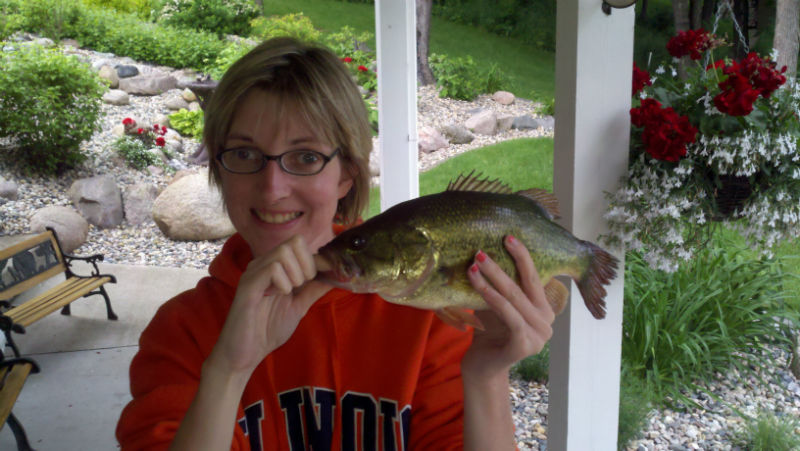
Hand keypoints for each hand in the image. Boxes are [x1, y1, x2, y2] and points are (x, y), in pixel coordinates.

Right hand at [206, 235, 331, 378]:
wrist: (245, 354)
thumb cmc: (268, 330)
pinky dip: (283, 282)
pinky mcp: (248, 286)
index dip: (317, 259)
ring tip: (290, 292)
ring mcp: (254, 273)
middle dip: (308, 264)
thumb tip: (335, 275)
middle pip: (293, 242)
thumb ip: (314, 289)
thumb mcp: (299, 306)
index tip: (324, 276)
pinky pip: (271, 269)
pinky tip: (279, 295)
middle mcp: (262, 264)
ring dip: (296, 273)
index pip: (299, 244)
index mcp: (274, 267)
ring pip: (283, 252)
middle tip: (303, 286)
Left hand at [461, 235, 554, 381]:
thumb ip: (501, 284)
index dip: (522, 256)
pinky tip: (479, 286)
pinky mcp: (525, 345)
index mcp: (544, 309)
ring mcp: (539, 336)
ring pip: (513, 299)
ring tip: (473, 265)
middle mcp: (548, 322)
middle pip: (523, 285)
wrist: (482, 365)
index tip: (508, 237)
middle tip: (481, 250)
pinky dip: (492, 297)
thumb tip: (487, 251)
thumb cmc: (489, 330)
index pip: (534, 278)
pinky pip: (508, 314)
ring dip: (491, 279)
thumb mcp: (497, 303)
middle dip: (501, 264)